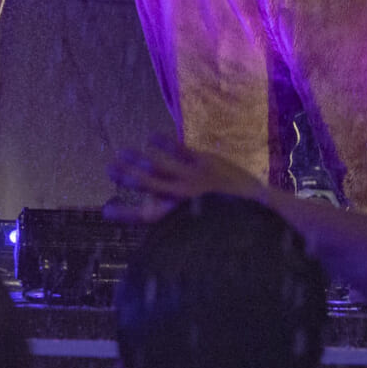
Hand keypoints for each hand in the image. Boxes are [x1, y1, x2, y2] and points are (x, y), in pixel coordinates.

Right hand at [106, 135, 269, 221]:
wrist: (261, 210)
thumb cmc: (231, 225)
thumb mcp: (203, 232)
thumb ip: (181, 226)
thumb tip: (163, 224)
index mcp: (178, 218)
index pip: (142, 218)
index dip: (122, 214)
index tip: (105, 210)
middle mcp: (180, 197)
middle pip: (145, 184)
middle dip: (125, 176)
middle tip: (109, 169)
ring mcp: (192, 177)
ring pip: (157, 165)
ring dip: (137, 158)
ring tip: (121, 152)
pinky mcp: (205, 162)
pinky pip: (179, 149)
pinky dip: (163, 142)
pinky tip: (151, 136)